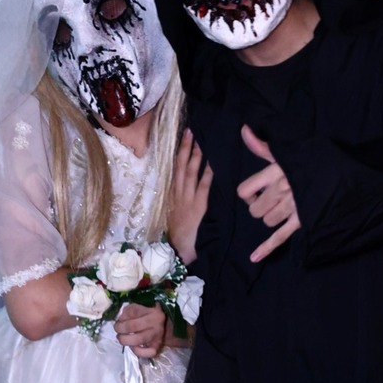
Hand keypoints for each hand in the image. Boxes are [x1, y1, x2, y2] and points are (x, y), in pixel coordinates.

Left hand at [114, 303, 165, 358]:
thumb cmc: (147, 316)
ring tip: (122, 339)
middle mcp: (156, 323)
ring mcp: (158, 336)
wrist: (163, 325)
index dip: (121, 319)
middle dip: (121, 329)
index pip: (132, 312)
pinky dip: (138, 351)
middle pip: (133, 326)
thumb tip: (119, 321)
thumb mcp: (137, 308)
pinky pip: (148, 352)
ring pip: (139, 340)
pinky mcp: (158, 346)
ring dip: (126, 340)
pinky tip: (133, 347)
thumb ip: (127, 312)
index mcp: (152, 311)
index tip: (117, 322)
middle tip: (118, 331)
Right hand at [168, 128, 212, 264]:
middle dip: (185, 148)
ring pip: (190, 172)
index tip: (181, 139)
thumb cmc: (176, 236)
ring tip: (200, 140)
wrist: (177, 251)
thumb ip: (176, 201)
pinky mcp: (198, 207)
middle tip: (191, 131)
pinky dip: (208, 173)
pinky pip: (203, 186)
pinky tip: (213, 163)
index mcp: (170, 195)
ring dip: (195, 155)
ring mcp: (187, 199)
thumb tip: (179, 187)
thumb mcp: (170, 215)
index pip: (173, 170)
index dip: (177, 153)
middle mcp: (177, 194)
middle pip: (181, 166)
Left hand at [236, 125, 300, 261]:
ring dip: (271, 218)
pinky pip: (279, 237)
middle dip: (259, 207)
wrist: (340, 173)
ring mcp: (291, 207)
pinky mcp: (301, 221)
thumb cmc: (311, 161)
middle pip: (254, 210)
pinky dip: (266, 249)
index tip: (256, 191)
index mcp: (275, 172)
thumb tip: (243, 130)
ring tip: (282, 208)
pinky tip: (254, 257)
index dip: (247, 194)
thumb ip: (261, 146)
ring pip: (267, 222)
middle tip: (271, 200)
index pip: (244, 191)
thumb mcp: (287, 151)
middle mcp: (281, 191)